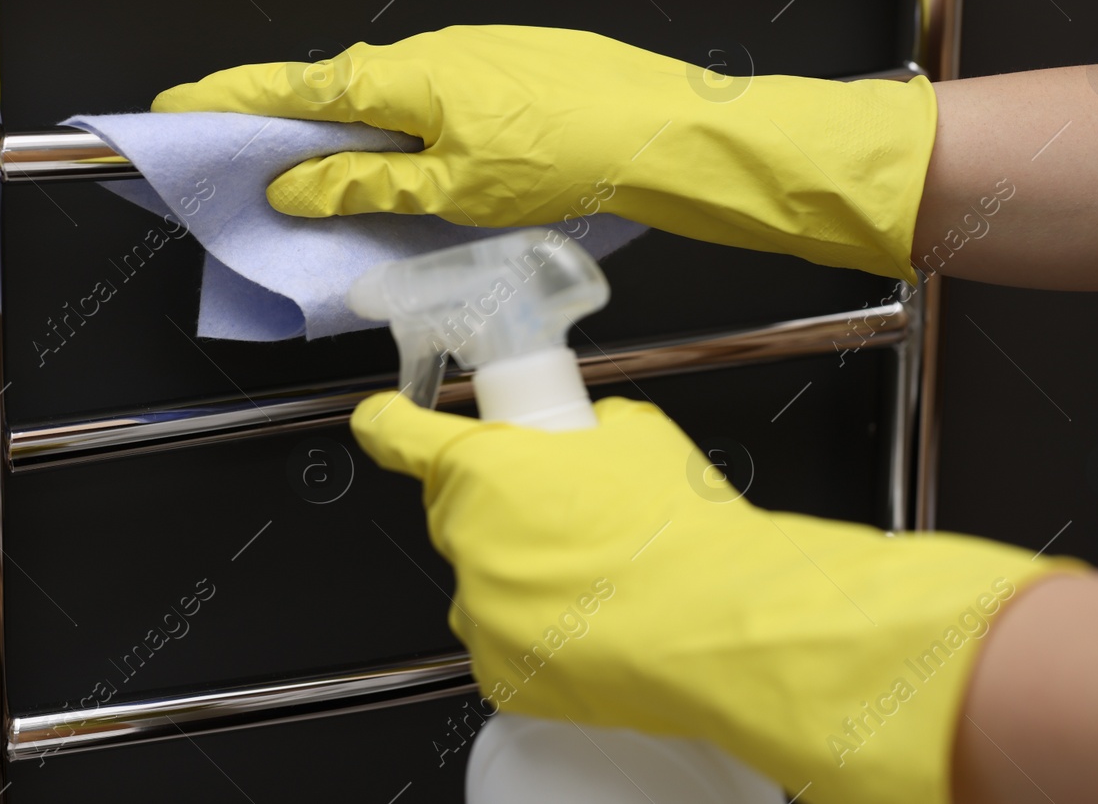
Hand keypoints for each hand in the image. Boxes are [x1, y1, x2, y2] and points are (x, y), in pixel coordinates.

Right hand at [153, 25, 937, 281]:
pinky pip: (429, 94)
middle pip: (334, 88)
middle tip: (240, 152)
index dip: (231, 102)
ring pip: (386, 93)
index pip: (293, 88)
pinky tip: (411, 158)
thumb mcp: (450, 191)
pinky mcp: (504, 66)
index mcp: (400, 80)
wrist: (659, 129)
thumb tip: (294, 185)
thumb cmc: (560, 160)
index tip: (175, 109)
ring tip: (323, 171)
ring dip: (348, 127)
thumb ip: (367, 187)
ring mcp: (468, 54)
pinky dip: (401, 124)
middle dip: (282, 119)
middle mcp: (426, 52)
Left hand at [350, 391, 1084, 803]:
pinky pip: (508, 645)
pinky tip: (595, 629)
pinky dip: (540, 637)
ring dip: (522, 579)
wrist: (718, 622)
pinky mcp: (502, 675)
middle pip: (457, 517)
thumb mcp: (636, 434)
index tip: (378, 422)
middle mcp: (467, 542)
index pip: (399, 435)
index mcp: (483, 469)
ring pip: (485, 585)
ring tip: (597, 582)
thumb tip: (583, 440)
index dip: (388, 425)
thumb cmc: (679, 528)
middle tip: (567, 520)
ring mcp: (481, 613)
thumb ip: (585, 429)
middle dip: (500, 513)